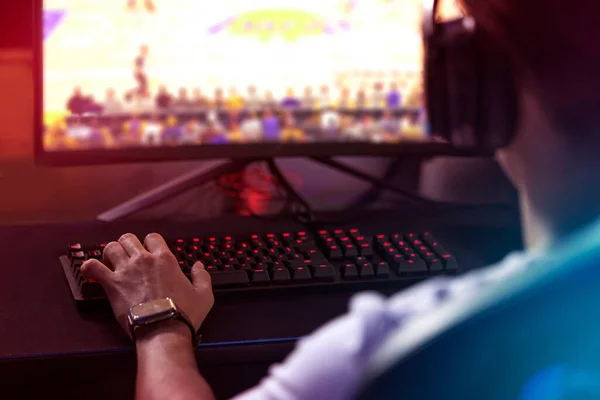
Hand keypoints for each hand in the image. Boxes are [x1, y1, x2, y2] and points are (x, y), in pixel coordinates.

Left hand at [80, 233, 213, 337]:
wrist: (163, 330)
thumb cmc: (183, 313)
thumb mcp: (204, 295)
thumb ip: (202, 277)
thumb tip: (199, 266)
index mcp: (165, 259)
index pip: (153, 238)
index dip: (150, 243)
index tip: (149, 253)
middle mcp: (144, 259)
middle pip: (128, 238)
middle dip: (127, 245)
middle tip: (127, 257)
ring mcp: (126, 270)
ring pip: (111, 247)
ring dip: (110, 253)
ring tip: (110, 262)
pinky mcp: (112, 284)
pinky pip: (93, 267)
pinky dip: (89, 267)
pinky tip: (90, 271)